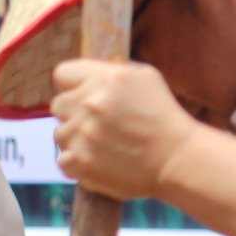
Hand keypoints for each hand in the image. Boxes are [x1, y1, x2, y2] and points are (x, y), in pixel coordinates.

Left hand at [50, 59, 201, 199]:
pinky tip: (98, 161)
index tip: (81, 95)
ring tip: (102, 144)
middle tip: (96, 122)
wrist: (177, 159)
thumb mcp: (144, 78)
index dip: (71, 85)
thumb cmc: (163, 116)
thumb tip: (86, 76)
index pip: (62, 74)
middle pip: (58, 105)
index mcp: (105, 79)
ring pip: (60, 134)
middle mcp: (89, 104)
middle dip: (73, 112)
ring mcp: (81, 134)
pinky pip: (62, 160)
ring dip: (76, 139)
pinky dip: (77, 163)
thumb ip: (110, 73)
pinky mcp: (79, 162)